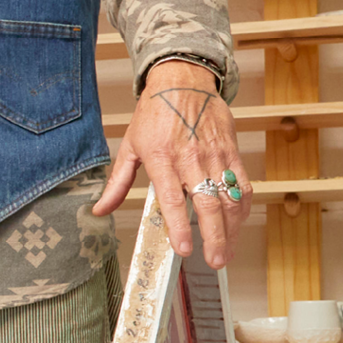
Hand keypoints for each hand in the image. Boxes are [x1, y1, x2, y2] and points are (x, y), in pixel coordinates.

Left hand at [94, 60, 248, 268]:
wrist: (182, 81)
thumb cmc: (155, 114)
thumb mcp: (130, 146)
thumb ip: (118, 182)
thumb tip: (100, 209)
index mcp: (161, 158)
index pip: (173, 199)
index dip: (180, 227)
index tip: (184, 249)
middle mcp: (190, 158)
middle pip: (208, 204)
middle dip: (214, 237)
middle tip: (213, 261)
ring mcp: (215, 155)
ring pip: (229, 198)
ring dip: (231, 229)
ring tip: (226, 252)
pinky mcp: (232, 151)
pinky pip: (243, 184)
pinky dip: (242, 208)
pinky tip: (237, 225)